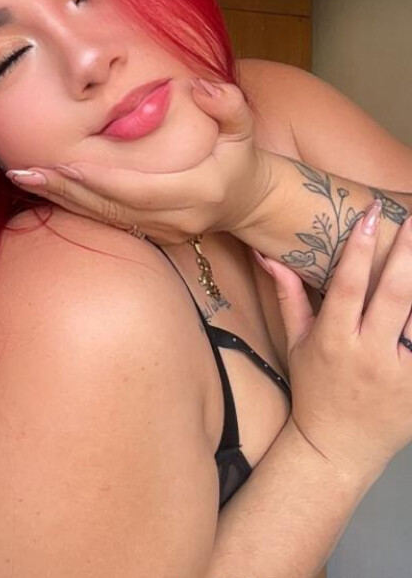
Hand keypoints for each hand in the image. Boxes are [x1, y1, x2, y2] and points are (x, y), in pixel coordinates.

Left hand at [6, 79, 271, 245]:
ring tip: (23, 179)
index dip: (101, 179)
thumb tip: (202, 87)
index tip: (66, 164)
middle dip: (66, 190)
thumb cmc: (242, 158)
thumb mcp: (244, 127)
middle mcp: (176, 220)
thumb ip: (229, 104)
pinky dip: (75, 206)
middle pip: (112, 207)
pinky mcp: (152, 236)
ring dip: (62, 200)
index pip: (141, 189)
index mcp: (198, 192)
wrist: (250, 203)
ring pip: (105, 218)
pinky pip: (108, 221)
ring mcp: (163, 233)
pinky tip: (47, 190)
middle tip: (24, 173)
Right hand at [259, 202, 411, 481]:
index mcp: (334, 339)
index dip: (360, 248)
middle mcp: (369, 354)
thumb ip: (288, 295)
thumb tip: (267, 253)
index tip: (371, 215)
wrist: (337, 450)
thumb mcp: (295, 342)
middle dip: (407, 253)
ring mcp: (401, 374)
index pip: (349, 284)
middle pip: (394, 295)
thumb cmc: (315, 389)